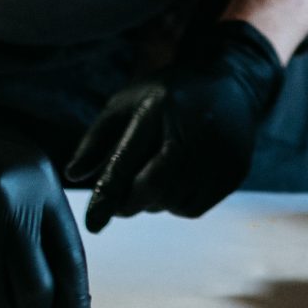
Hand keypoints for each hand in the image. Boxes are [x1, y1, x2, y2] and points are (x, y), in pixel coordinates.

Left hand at [66, 20, 284, 232]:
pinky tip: (176, 182)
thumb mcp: (127, 102)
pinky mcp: (234, 172)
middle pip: (153, 189)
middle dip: (130, 202)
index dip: (107, 196)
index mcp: (158, 109)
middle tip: (121, 199)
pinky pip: (194, 209)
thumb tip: (73, 175)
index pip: (127, 162)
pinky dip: (177, 204)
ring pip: (172, 203)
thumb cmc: (169, 95)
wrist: (231, 84)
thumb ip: (97, 138)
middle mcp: (193, 130)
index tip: (93, 223)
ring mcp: (219, 153)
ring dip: (154, 202)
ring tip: (155, 176)